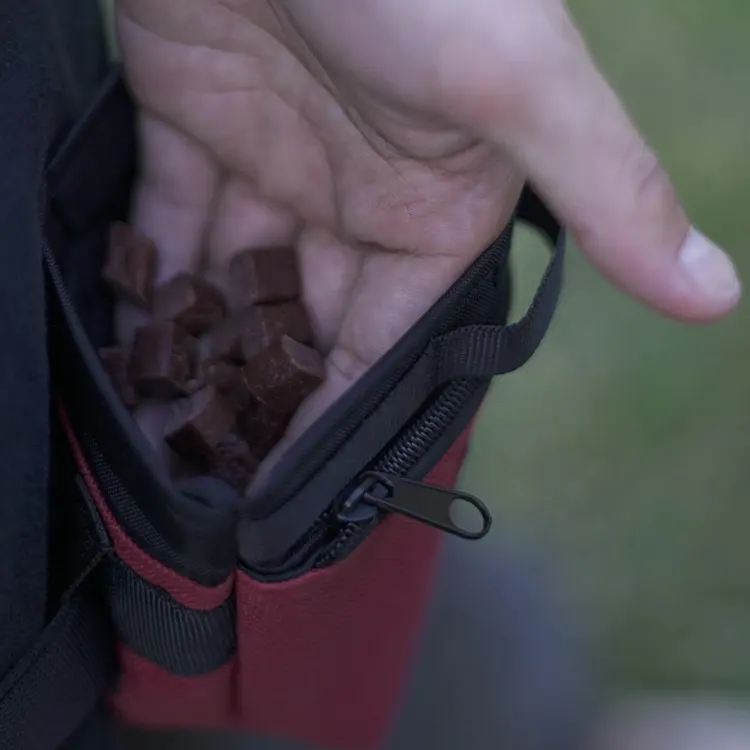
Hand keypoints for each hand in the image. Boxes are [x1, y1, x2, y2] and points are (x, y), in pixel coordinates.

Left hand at [115, 0, 740, 462]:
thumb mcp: (519, 84)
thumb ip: (608, 194)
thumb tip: (719, 296)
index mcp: (439, 208)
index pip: (387, 343)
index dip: (339, 417)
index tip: (288, 491)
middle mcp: (358, 195)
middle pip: (303, 325)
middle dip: (257, 393)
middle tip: (206, 474)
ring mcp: (273, 161)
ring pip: (228, 282)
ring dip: (193, 348)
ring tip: (158, 429)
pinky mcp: (193, 123)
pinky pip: (164, 221)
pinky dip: (144, 278)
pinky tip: (123, 342)